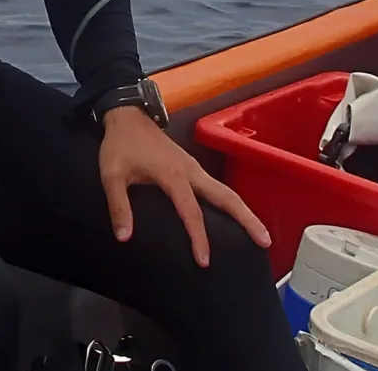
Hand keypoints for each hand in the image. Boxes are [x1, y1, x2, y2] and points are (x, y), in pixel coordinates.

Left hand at [98, 104, 270, 266]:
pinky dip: (229, 202)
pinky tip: (231, 216)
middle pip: (226, 196)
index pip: (191, 212)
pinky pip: (215, 187)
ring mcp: (193, 167)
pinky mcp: (191, 166)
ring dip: (242, 210)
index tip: (204, 262)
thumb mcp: (111, 174)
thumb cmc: (119, 144)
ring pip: (224, 190)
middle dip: (247, 218)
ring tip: (259, 234)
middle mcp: (191, 171)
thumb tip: (124, 238)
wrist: (126, 115)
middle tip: (266, 242)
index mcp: (173, 175)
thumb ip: (118, 205)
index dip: (199, 238)